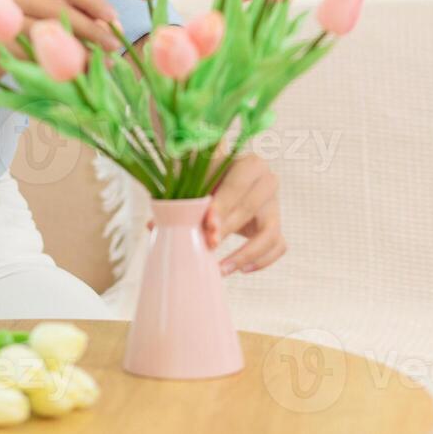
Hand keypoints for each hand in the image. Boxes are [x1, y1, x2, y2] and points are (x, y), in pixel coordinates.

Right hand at [0, 0, 121, 83]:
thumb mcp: (22, 17)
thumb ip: (52, 10)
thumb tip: (103, 18)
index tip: (113, 16)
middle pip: (60, 2)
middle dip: (94, 22)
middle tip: (115, 40)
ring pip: (54, 26)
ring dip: (85, 43)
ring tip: (106, 57)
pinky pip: (41, 49)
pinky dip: (65, 60)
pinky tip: (82, 71)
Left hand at [148, 153, 284, 275]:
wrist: (220, 185)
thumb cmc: (204, 182)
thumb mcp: (193, 182)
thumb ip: (177, 196)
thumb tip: (153, 225)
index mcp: (250, 163)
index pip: (239, 184)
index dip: (223, 204)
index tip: (207, 223)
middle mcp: (268, 182)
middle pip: (251, 208)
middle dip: (228, 228)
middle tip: (207, 244)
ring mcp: (275, 206)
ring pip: (271, 232)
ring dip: (246, 252)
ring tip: (223, 268)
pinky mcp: (276, 227)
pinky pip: (279, 247)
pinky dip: (263, 261)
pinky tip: (240, 270)